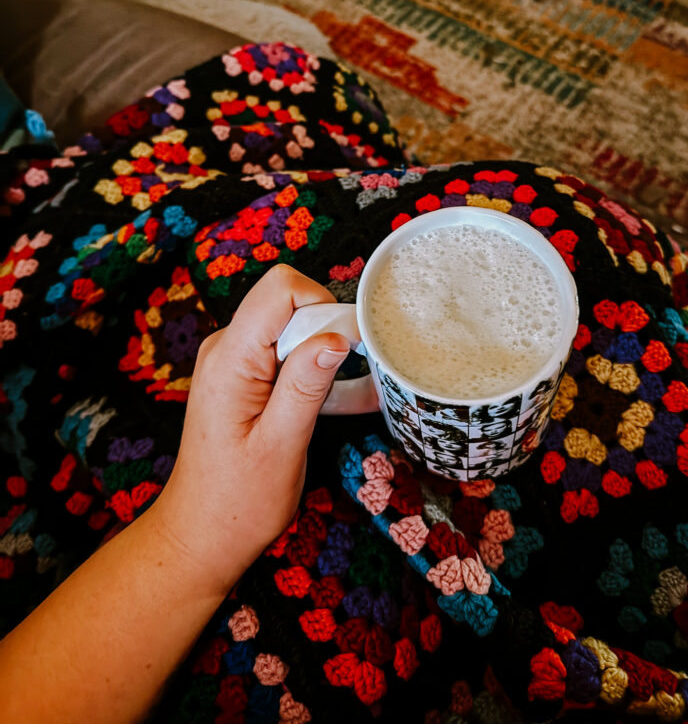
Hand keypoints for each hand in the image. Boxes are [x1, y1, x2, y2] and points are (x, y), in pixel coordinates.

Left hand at [149, 264, 348, 596]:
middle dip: (327, 332)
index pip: (281, 290)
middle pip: (290, 304)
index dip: (323, 306)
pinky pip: (284, 352)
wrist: (201, 534)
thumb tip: (337, 335)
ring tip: (345, 398)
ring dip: (323, 355)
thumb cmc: (238, 502)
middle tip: (346, 382)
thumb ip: (307, 385)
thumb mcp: (282, 445)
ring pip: (292, 327)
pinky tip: (334, 402)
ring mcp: (233, 360)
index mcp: (230, 359)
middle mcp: (226, 348)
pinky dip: (312, 370)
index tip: (349, 347)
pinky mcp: (243, 375)